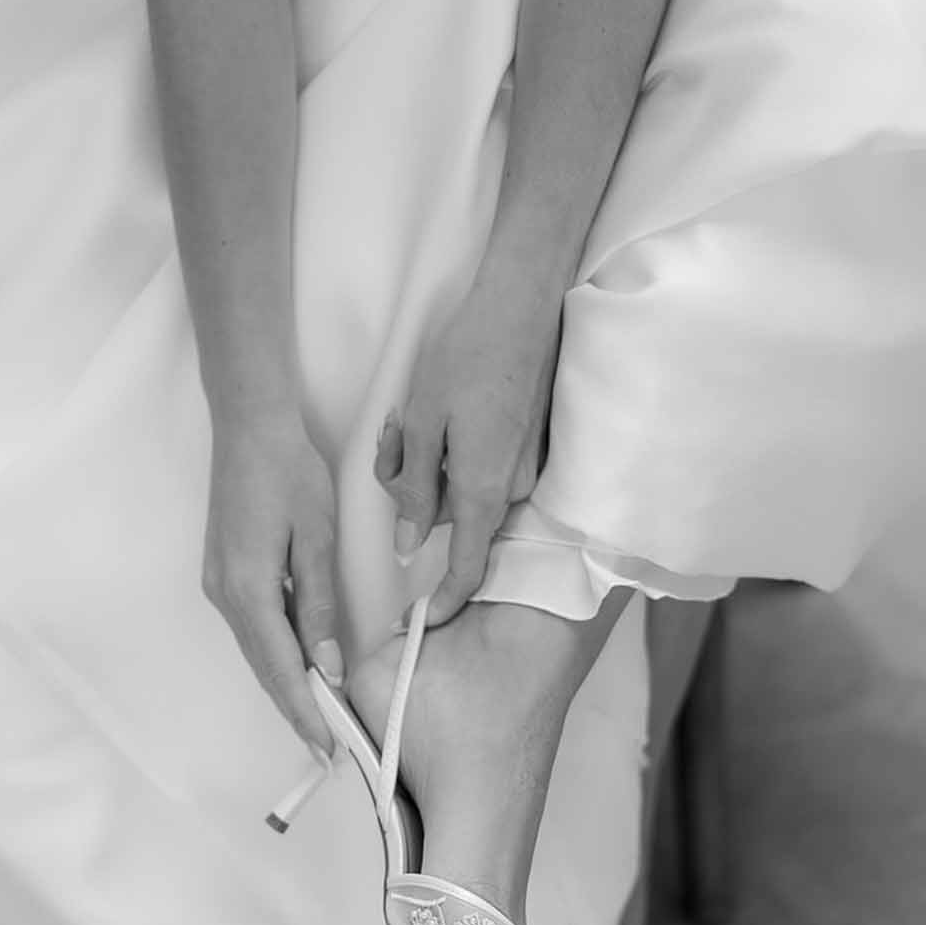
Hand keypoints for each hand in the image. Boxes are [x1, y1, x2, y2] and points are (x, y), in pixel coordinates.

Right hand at [201, 407, 343, 754]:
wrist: (249, 428)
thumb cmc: (289, 474)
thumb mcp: (316, 539)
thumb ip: (318, 605)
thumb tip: (326, 665)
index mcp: (249, 590)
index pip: (280, 669)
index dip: (304, 713)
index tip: (326, 750)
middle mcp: (225, 595)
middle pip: (263, 668)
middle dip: (295, 710)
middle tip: (327, 749)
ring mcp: (219, 585)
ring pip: (256, 651)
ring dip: (285, 685)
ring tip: (319, 717)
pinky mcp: (222, 573)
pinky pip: (252, 628)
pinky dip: (276, 654)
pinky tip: (298, 666)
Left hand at [375, 277, 562, 626]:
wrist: (524, 303)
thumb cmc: (469, 355)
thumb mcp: (423, 421)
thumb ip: (415, 488)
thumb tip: (411, 545)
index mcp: (483, 489)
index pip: (468, 569)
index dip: (445, 601)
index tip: (422, 621)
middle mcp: (514, 487)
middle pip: (456, 520)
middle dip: (417, 496)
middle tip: (392, 442)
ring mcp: (529, 466)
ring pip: (468, 491)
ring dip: (435, 466)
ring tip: (412, 414)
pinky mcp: (534, 444)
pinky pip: (488, 468)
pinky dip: (460, 450)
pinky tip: (449, 407)